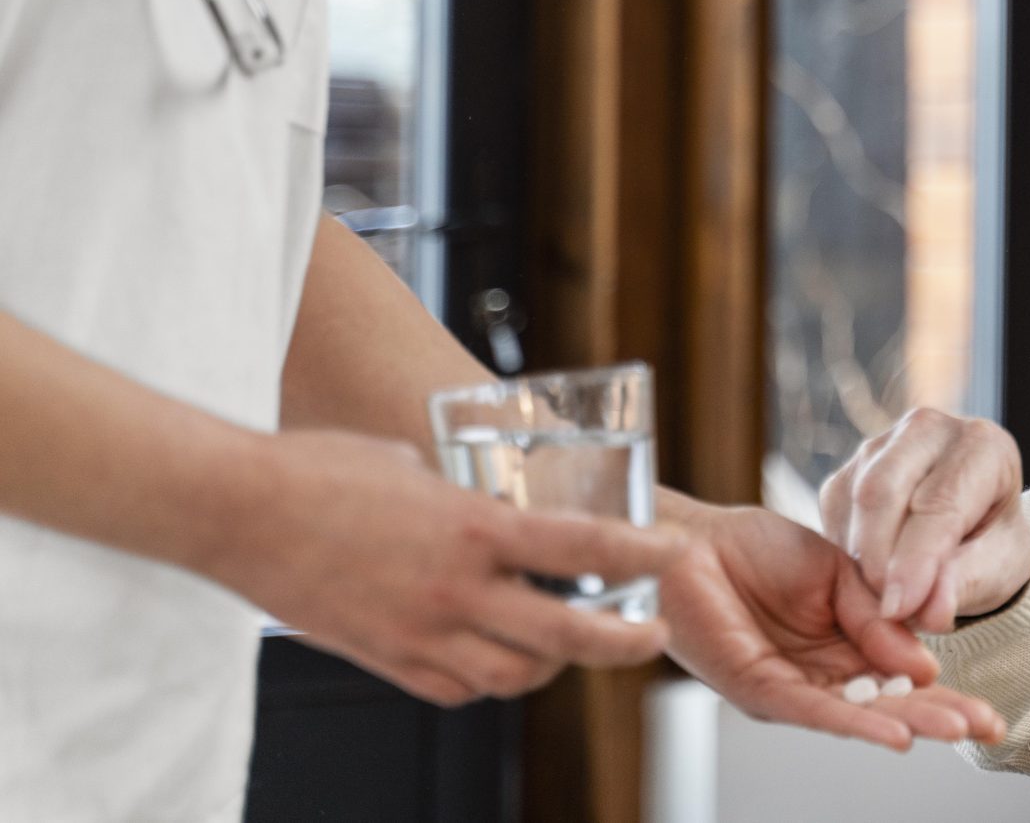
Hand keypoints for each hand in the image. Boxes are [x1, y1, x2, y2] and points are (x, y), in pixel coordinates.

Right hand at [202, 429, 676, 706]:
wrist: (234, 510)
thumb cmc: (317, 469)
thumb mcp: (414, 462)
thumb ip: (462, 490)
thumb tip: (488, 494)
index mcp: (472, 528)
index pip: (583, 550)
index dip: (641, 556)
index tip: (673, 555)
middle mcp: (453, 589)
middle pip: (564, 637)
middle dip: (620, 642)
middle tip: (648, 636)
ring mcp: (415, 632)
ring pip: (511, 677)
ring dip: (550, 667)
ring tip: (568, 646)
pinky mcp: (380, 657)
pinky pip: (451, 689)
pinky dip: (483, 680)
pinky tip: (493, 657)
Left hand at [656, 497, 1003, 749]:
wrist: (694, 539)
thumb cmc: (754, 549)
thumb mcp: (838, 570)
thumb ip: (877, 612)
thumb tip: (924, 662)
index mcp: (846, 644)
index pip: (905, 677)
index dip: (946, 694)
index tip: (987, 710)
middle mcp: (822, 675)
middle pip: (890, 704)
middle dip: (941, 718)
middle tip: (987, 728)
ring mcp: (792, 687)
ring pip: (860, 713)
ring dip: (910, 722)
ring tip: (955, 730)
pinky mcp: (758, 689)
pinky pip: (814, 709)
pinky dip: (857, 720)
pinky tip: (895, 732)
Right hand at [819, 409, 1029, 633]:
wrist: (973, 534)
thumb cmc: (993, 547)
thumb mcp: (996, 569)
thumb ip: (964, 585)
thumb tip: (930, 612)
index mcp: (981, 445)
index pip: (940, 501)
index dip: (916, 560)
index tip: (898, 611)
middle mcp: (929, 430)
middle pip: (883, 489)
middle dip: (878, 558)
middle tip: (884, 613)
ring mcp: (882, 445)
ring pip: (853, 499)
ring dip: (858, 560)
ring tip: (882, 603)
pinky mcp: (848, 470)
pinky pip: (834, 512)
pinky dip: (844, 555)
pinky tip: (866, 581)